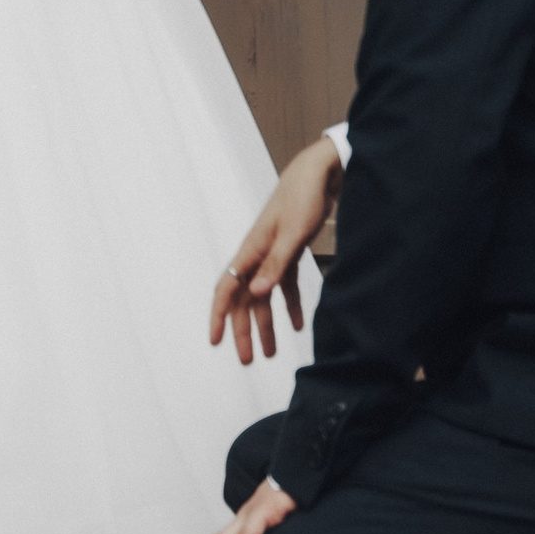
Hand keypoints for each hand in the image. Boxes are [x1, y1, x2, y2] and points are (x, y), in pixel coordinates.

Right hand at [210, 136, 338, 364]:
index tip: (215, 341)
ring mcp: (272, 255)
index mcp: (251, 250)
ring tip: (270, 353)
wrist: (319, 173)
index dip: (218, 316)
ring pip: (263, 297)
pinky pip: (284, 286)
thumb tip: (255, 294)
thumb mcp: (292, 234)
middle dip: (244, 331)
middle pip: (244, 300)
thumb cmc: (303, 198)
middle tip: (248, 360)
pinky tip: (295, 325)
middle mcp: (257, 255)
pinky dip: (289, 306)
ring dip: (265, 324)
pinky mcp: (288, 253)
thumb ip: (275, 265)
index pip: (227, 289)